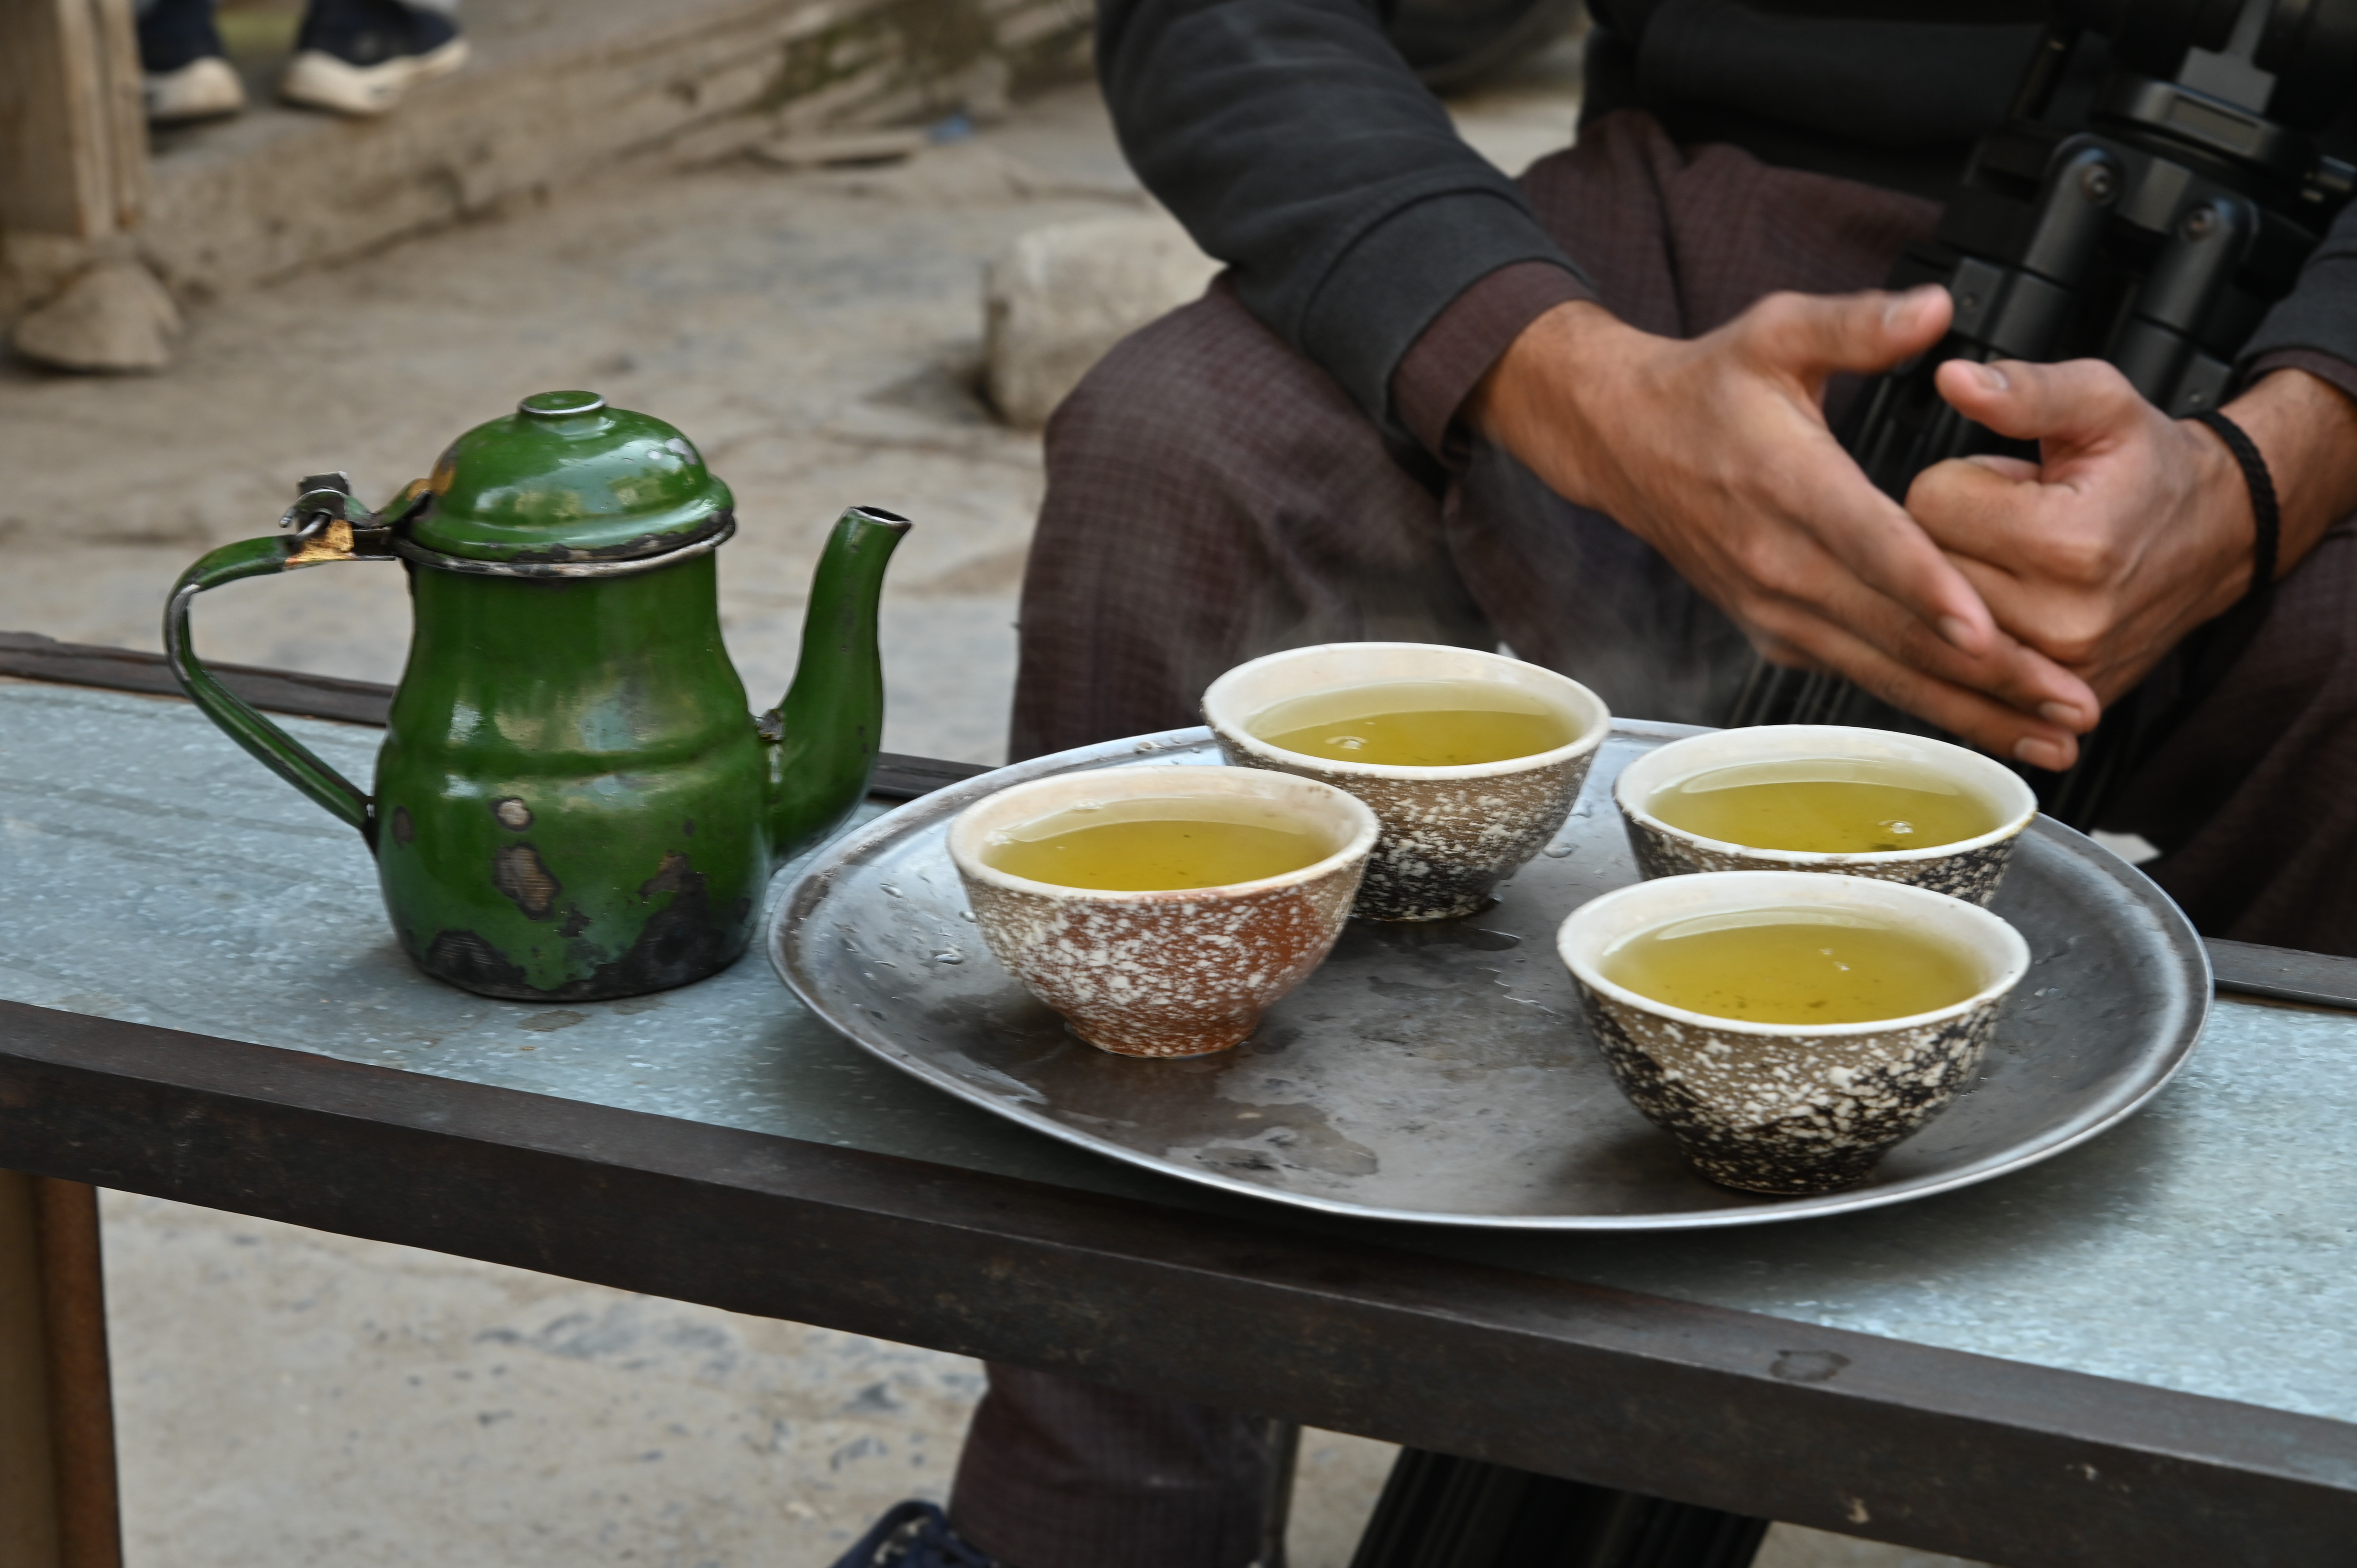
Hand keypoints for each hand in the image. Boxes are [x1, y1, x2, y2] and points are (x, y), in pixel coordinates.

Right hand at [1468, 291, 2099, 768]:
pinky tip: (1991, 723)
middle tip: (2072, 703)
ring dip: (1973, 707)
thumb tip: (1935, 310)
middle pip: (1892, 628)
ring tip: (2055, 736)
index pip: (1864, 541)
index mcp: (1784, 482)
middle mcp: (1777, 561)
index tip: (1985, 626)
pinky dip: (1928, 703)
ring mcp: (1775, 608)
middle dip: (1988, 672)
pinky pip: (1861, 674)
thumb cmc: (1706, 388)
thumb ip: (1858, 324)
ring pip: (1884, 668)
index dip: (1926, 586)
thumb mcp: (1776, 331)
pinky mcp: (1778, 633)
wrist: (1623, 442)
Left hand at [1909, 361, 2356, 706]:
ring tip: (2013, 562)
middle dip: (1949, 536)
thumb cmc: (2147, 468)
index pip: (1930, 503)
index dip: (1956, 482)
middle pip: (1920, 568)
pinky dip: (1964, 634)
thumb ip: (2023, 391)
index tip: (2004, 486)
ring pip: (1929, 618)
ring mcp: (2053, 672)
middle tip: (2010, 524)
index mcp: (2068, 544)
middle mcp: (2060, 621)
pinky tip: (2003, 609)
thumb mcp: (2099, 404)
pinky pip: (1954, 668)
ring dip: (1956, 584)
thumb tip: (1954, 379)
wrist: (2212, 535)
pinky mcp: (2046, 706)